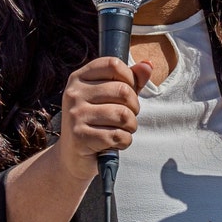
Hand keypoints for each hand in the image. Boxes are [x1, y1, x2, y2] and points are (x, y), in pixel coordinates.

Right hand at [57, 57, 151, 180]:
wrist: (73, 157)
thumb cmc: (97, 122)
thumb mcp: (112, 97)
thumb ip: (131, 80)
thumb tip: (148, 65)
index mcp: (79, 78)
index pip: (113, 64)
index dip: (130, 78)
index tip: (128, 92)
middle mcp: (73, 94)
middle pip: (123, 91)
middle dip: (134, 107)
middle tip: (127, 116)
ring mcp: (75, 115)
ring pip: (123, 115)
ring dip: (131, 126)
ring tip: (122, 130)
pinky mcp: (80, 137)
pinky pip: (118, 135)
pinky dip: (124, 141)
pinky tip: (114, 143)